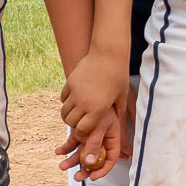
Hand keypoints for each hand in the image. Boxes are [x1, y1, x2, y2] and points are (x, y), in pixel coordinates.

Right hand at [59, 50, 129, 170]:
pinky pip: (63, 98)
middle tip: (80, 122)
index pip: (83, 129)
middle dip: (75, 124)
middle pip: (71, 122)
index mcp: (98, 108)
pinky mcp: (70, 82)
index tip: (87, 128)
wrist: (109, 53)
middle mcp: (84, 102)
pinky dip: (66, 102)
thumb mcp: (122, 95)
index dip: (83, 132)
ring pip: (64, 112)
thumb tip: (119, 124)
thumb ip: (118, 112)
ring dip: (69, 114)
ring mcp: (75, 92)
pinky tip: (73, 99)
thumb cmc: (119, 75)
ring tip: (76, 112)